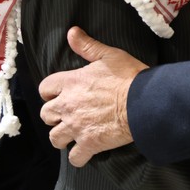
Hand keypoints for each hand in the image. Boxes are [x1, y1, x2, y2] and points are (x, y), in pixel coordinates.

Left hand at [38, 27, 145, 166]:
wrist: (144, 102)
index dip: (52, 92)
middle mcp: (67, 106)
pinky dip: (79, 156)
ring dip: (63, 137)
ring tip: (73, 135)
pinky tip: (85, 152)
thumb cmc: (129, 76)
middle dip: (55, 115)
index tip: (61, 93)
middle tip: (69, 114)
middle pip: (46, 115)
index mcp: (70, 83)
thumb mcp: (110, 55)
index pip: (45, 88)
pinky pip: (74, 158)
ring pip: (55, 138)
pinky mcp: (89, 143)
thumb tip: (71, 32)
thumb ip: (88, 46)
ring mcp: (76, 127)